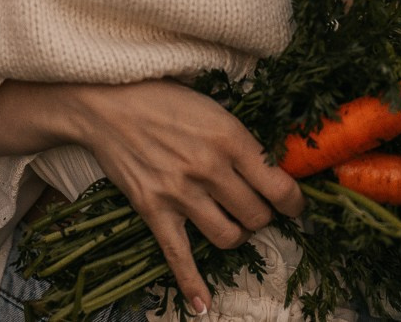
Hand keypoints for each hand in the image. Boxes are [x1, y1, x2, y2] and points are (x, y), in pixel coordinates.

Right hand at [0, 79, 301, 314]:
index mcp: (230, 137)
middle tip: (254, 205)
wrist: (107, 105)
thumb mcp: (213, 108)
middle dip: (262, 215)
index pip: (279, 187)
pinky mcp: (154, 210)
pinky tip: (203, 305)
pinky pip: (179, 256)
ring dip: (237, 234)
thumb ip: (242, 139)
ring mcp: (180, 193)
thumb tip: (275, 167)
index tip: (294, 204)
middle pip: (256, 215)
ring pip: (229, 237)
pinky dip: (192, 284)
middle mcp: (209, 168)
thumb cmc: (164, 99)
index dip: (294, 202)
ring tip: (232, 221)